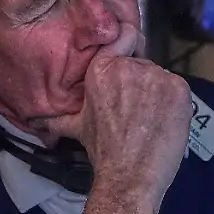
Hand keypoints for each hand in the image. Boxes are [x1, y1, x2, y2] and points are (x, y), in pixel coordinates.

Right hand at [32, 23, 191, 207]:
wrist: (130, 175)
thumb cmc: (102, 151)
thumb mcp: (75, 128)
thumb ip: (57, 117)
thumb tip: (36, 122)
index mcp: (101, 69)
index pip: (123, 38)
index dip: (130, 45)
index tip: (133, 55)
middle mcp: (128, 66)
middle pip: (142, 65)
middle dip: (141, 84)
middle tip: (137, 112)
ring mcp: (155, 76)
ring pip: (160, 78)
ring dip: (158, 94)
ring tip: (150, 121)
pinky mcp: (178, 88)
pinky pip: (178, 89)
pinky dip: (174, 103)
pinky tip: (164, 121)